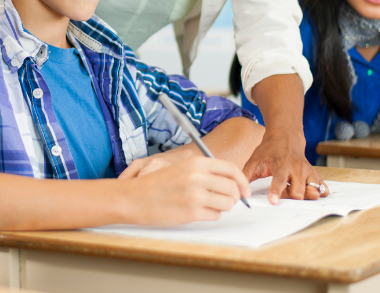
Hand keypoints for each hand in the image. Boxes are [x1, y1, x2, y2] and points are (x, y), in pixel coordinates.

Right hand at [124, 156, 250, 224]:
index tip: (245, 190)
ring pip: (227, 204)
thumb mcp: (182, 168)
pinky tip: (197, 211)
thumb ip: (205, 172)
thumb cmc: (157, 184)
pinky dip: (211, 215)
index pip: (231, 169)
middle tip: (227, 201)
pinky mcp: (192, 212)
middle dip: (234, 197)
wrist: (134, 197)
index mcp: (196, 163)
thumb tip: (230, 183)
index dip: (242, 181)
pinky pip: (215, 215)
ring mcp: (195, 195)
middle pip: (233, 188)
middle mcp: (198, 177)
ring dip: (222, 207)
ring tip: (208, 205)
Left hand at [242, 128, 327, 203]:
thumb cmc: (269, 150)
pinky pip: (323, 189)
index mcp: (281, 164)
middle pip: (298, 193)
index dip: (276, 192)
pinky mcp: (315, 174)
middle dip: (290, 198)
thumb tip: (240, 191)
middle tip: (282, 194)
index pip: (280, 180)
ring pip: (313, 192)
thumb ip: (246, 176)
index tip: (273, 201)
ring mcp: (308, 171)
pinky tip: (308, 191)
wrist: (286, 136)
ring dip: (304, 197)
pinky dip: (318, 193)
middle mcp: (297, 168)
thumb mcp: (254, 160)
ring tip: (294, 191)